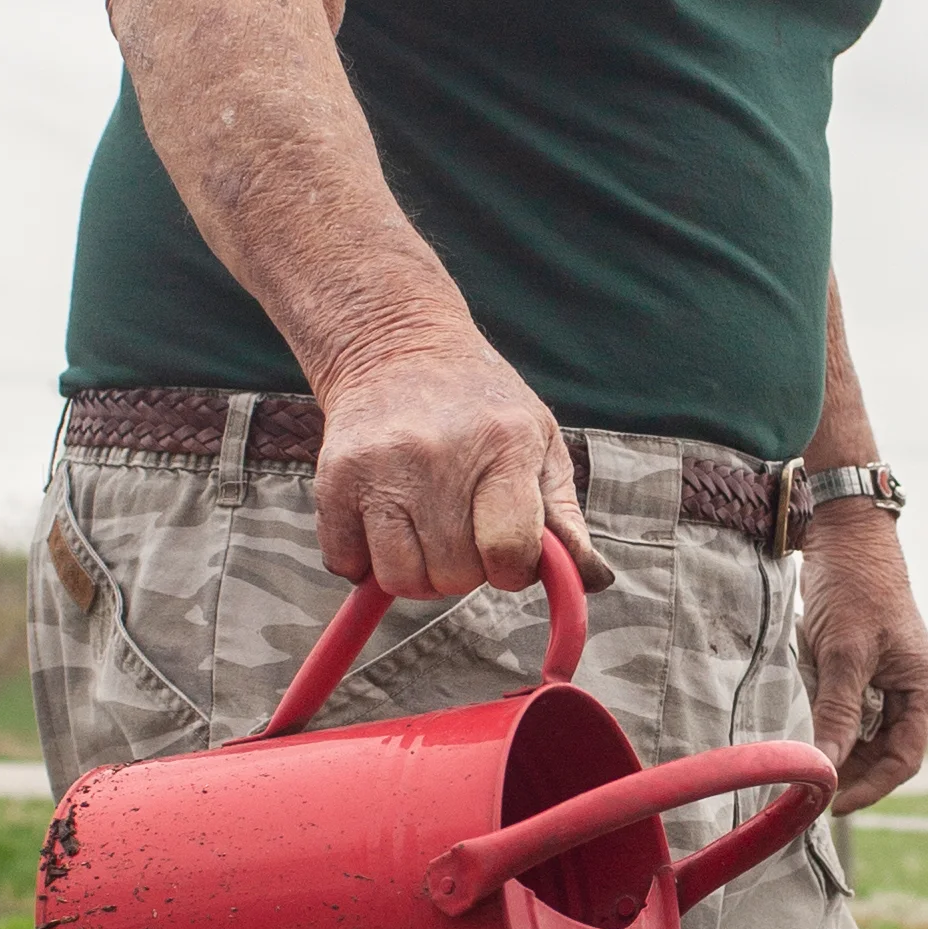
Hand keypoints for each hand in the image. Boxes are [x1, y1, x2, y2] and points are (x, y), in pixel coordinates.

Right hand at [312, 323, 610, 600]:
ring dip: (415, 571)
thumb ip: (565, 518)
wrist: (396, 346)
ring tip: (424, 530)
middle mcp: (438, 454)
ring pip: (400, 579)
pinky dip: (364, 561)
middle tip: (461, 527)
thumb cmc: (481, 407)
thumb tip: (593, 582)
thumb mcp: (539, 443)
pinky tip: (382, 522)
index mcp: (504, 446)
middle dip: (464, 568)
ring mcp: (380, 466)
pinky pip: (347, 565)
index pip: (509, 552)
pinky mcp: (334, 478)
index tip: (505, 552)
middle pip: (453, 575)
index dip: (511, 569)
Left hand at [797, 510, 927, 809]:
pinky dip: (827, 722)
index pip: (905, 758)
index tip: (831, 804)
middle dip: (850, 772)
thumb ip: (838, 713)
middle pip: (885, 751)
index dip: (871, 787)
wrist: (844, 535)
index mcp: (925, 687)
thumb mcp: (844, 654)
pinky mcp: (863, 668)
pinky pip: (848, 710)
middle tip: (808, 791)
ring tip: (803, 763)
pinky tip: (803, 728)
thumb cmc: (855, 587)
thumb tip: (824, 768)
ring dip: (836, 748)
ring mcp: (888, 678)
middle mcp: (912, 688)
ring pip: (864, 734)